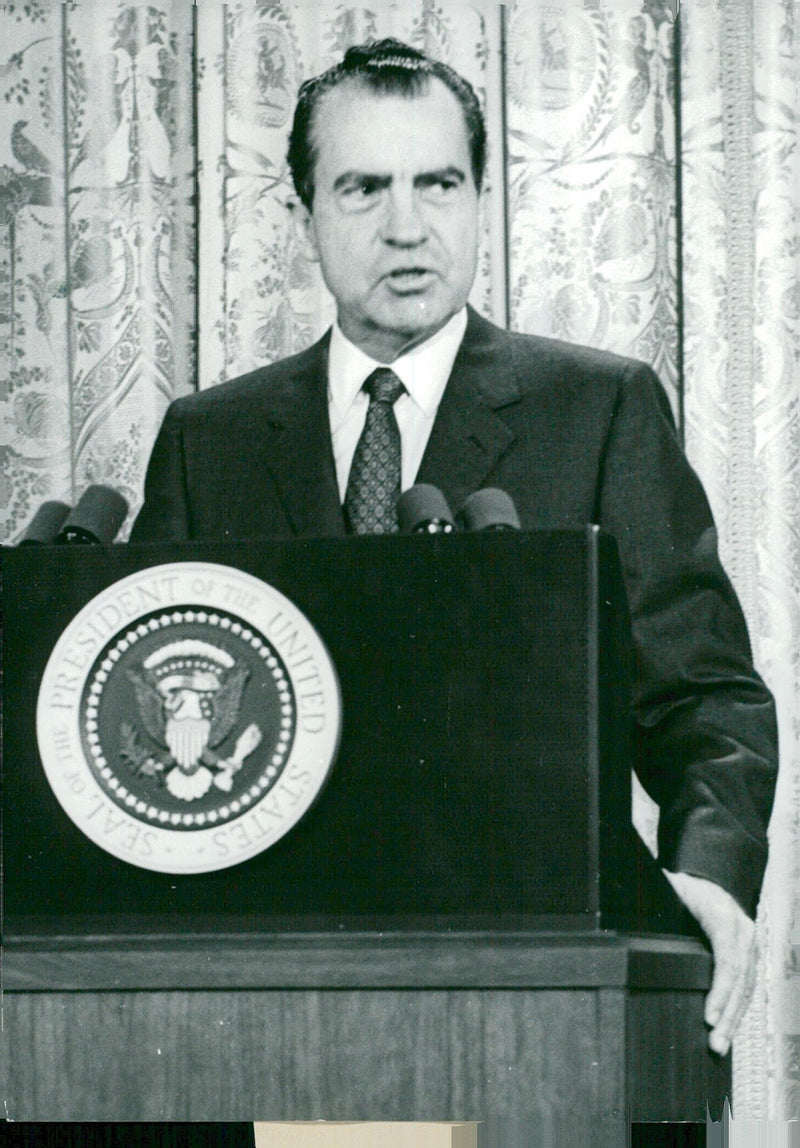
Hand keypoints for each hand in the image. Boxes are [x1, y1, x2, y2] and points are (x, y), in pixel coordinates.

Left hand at [663, 870, 755, 1055]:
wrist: (708, 881)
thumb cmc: (683, 887)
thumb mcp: (668, 888)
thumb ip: (654, 903)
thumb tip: (622, 914)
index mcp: (722, 914)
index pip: (727, 958)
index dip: (720, 989)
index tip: (708, 1017)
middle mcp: (742, 930)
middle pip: (740, 979)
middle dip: (728, 1014)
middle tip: (714, 1043)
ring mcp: (749, 945)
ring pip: (747, 987)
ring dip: (734, 1018)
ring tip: (719, 1046)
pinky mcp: (749, 956)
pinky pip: (746, 987)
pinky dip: (736, 1010)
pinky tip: (726, 1030)